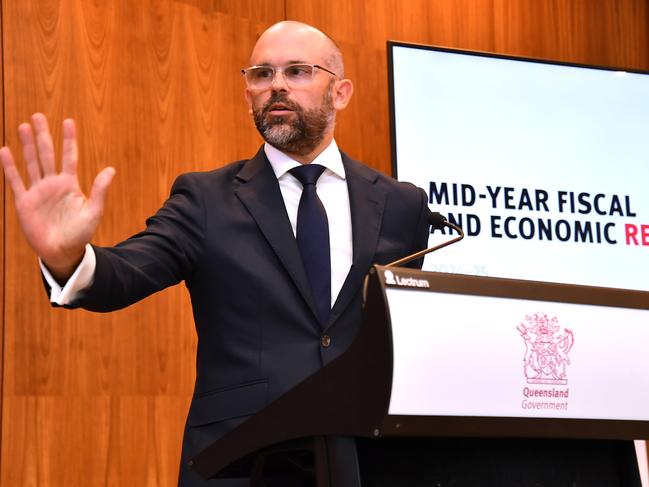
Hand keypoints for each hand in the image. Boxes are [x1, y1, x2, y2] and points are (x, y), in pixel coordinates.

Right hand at [0, 113, 114, 281]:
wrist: (62, 251)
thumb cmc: (80, 233)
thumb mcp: (94, 211)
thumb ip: (100, 190)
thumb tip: (110, 169)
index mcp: (70, 184)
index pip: (69, 156)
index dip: (68, 139)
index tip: (69, 121)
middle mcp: (53, 184)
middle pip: (47, 154)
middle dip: (43, 135)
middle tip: (38, 116)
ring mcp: (38, 191)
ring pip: (31, 163)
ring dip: (27, 145)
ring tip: (24, 126)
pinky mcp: (24, 202)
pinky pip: (16, 181)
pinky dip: (10, 167)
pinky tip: (5, 151)